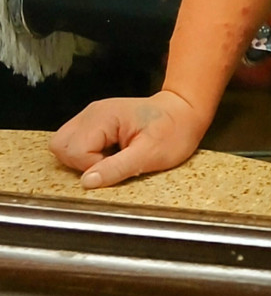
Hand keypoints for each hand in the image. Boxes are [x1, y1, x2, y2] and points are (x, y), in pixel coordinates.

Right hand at [49, 90, 206, 189]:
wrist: (184, 112)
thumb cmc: (172, 130)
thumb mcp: (149, 154)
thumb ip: (116, 168)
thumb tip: (87, 183)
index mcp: (104, 117)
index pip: (74, 150)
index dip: (91, 166)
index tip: (115, 164)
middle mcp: (93, 113)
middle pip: (60, 145)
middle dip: (79, 163)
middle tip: (108, 163)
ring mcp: (93, 116)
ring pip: (65, 144)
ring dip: (82, 159)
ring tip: (110, 158)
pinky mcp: (96, 123)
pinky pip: (77, 142)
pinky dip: (87, 154)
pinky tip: (110, 152)